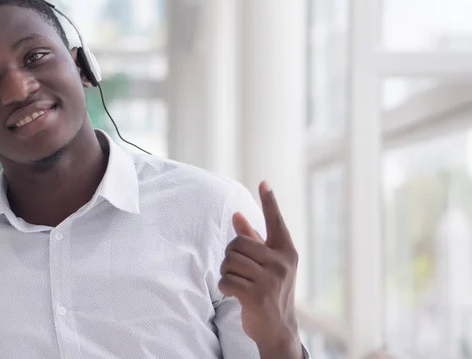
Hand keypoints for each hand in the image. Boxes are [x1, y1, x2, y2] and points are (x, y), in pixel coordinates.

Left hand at [219, 181, 301, 357]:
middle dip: (230, 256)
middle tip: (237, 269)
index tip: (263, 182)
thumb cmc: (270, 291)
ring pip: (230, 262)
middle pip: (238, 244)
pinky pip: (226, 280)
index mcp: (286, 251)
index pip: (275, 221)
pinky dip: (224, 287)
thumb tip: (236, 215)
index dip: (269, 201)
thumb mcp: (267, 265)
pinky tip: (234, 293)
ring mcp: (271, 279)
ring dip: (227, 272)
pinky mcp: (257, 295)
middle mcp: (281, 263)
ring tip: (237, 282)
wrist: (278, 329)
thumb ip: (253, 239)